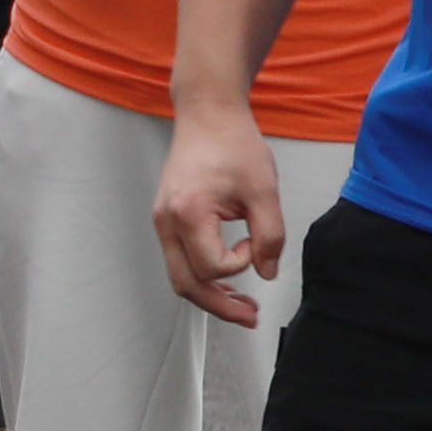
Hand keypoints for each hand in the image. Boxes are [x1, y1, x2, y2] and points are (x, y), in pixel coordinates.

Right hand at [152, 106, 286, 329]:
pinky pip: (179, 258)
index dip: (241, 263)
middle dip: (219, 306)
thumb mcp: (263, 189)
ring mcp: (162, 221)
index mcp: (188, 213)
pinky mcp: (167, 217)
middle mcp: (166, 222)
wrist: (207, 113)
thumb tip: (267, 273)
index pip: (211, 266)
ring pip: (180, 275)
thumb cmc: (233, 144)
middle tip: (250, 317)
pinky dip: (202, 274)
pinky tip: (226, 277)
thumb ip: (269, 235)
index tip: (256, 240)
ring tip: (241, 305)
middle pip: (185, 284)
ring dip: (210, 294)